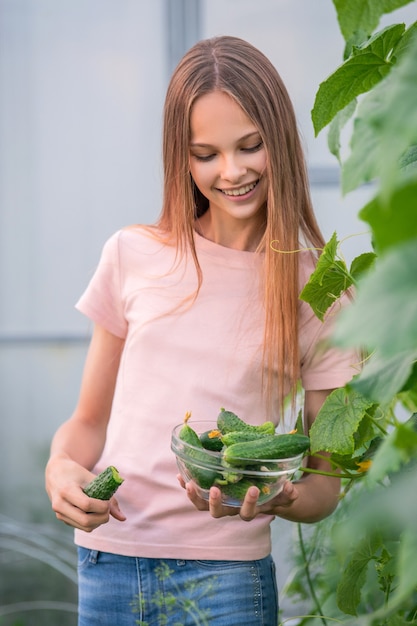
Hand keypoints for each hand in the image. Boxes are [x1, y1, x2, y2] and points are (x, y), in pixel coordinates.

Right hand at [46, 456, 125, 531]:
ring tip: (102, 510)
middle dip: (102, 517)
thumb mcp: (91, 479)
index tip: (108, 502)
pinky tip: (95, 512)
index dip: (102, 506)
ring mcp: (59, 514)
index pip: (86, 505)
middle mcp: (59, 505)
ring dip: (99, 521)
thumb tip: (123, 518)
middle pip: (85, 521)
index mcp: (66, 490)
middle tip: (108, 508)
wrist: (56, 472)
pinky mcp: (62, 519)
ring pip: (85, 527)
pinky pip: (81, 527)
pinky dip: (93, 522)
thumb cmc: (77, 473)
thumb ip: (108, 496)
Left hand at [177, 474, 298, 520]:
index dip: (249, 503)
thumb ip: (287, 493)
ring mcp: (219, 503)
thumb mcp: (283, 494)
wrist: (263, 494)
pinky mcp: (209, 494)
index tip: (253, 489)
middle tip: (215, 488)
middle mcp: (231, 509)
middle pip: (220, 513)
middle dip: (216, 503)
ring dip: (195, 497)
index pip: (247, 513)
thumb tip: (290, 488)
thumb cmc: (272, 494)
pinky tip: (180, 476)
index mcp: (249, 510)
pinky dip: (188, 487)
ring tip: (189, 483)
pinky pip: (196, 494)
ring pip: (203, 506)